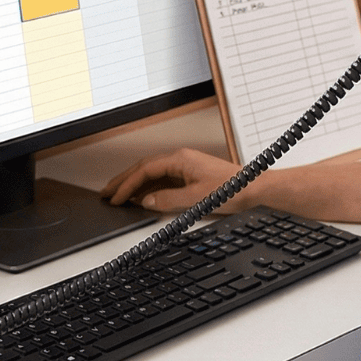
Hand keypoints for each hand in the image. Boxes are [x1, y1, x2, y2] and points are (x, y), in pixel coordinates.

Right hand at [100, 148, 250, 212]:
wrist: (253, 188)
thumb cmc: (231, 188)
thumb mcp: (195, 198)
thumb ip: (167, 200)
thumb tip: (146, 201)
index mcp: (180, 159)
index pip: (145, 170)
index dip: (127, 184)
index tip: (114, 197)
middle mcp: (181, 159)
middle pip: (145, 167)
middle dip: (124, 180)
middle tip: (106, 193)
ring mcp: (186, 166)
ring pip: (153, 173)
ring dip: (135, 184)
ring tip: (118, 196)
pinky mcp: (191, 175)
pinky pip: (164, 179)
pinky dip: (149, 188)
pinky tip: (143, 198)